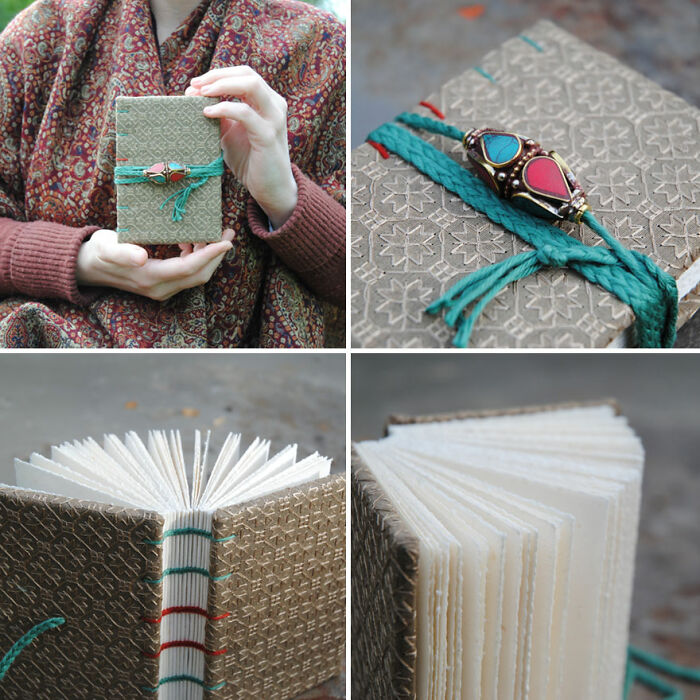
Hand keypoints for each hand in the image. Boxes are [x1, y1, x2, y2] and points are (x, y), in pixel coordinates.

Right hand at [76, 229, 233, 300]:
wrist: (90, 267)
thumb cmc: (99, 252)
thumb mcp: (107, 247)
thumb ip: (123, 252)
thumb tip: (142, 257)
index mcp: (150, 278)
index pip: (189, 268)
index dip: (210, 255)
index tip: (226, 241)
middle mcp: (161, 288)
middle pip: (199, 274)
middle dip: (217, 255)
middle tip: (228, 233)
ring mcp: (163, 289)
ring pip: (196, 275)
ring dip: (209, 256)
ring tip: (213, 234)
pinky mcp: (164, 285)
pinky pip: (188, 273)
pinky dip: (196, 257)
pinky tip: (191, 241)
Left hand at [186, 66, 297, 228]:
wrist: (271, 189)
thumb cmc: (251, 161)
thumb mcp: (231, 133)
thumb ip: (220, 115)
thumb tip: (195, 98)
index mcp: (267, 102)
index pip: (243, 74)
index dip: (218, 74)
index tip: (195, 85)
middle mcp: (274, 105)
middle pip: (247, 73)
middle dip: (217, 75)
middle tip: (195, 85)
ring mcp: (274, 119)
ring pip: (250, 85)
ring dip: (221, 85)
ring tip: (201, 94)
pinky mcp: (268, 135)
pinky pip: (244, 113)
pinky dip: (224, 108)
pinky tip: (208, 113)